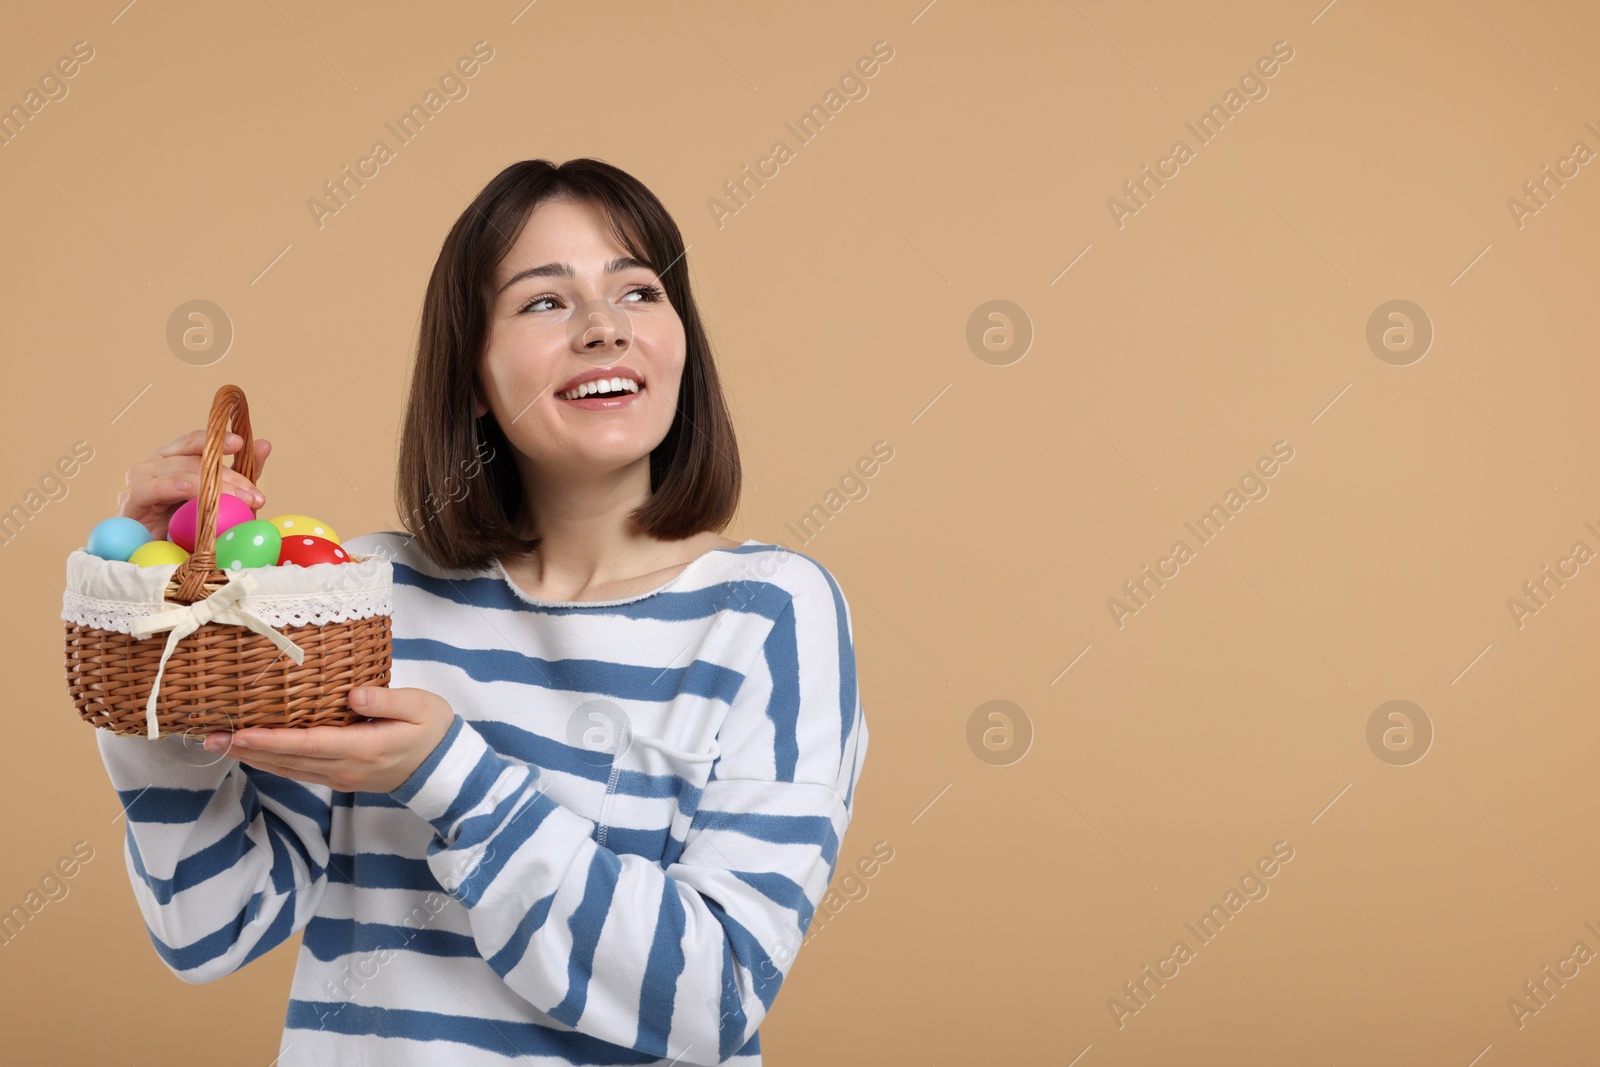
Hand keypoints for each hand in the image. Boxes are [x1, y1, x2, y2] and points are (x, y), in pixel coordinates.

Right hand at [119, 429, 272, 540]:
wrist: (157, 560)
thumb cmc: (187, 527)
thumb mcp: (221, 500)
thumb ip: (241, 473)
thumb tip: (265, 444)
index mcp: (176, 459)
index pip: (197, 442)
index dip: (218, 440)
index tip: (242, 444)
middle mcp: (157, 464)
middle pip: (194, 460)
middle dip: (229, 477)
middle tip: (254, 495)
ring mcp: (141, 480)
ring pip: (179, 473)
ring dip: (211, 487)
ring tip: (239, 501)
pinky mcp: (130, 500)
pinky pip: (150, 489)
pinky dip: (170, 487)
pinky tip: (187, 490)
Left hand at [201, 687, 456, 793]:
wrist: (444, 768)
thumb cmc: (433, 730)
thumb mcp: (420, 706)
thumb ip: (387, 699)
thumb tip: (352, 694)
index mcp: (364, 748)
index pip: (308, 744)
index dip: (270, 740)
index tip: (239, 732)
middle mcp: (345, 768)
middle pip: (287, 760)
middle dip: (246, 750)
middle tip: (208, 738)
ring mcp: (340, 776)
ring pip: (288, 769)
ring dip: (251, 758)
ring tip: (219, 744)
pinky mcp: (339, 777)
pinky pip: (297, 771)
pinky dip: (270, 762)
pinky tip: (252, 753)